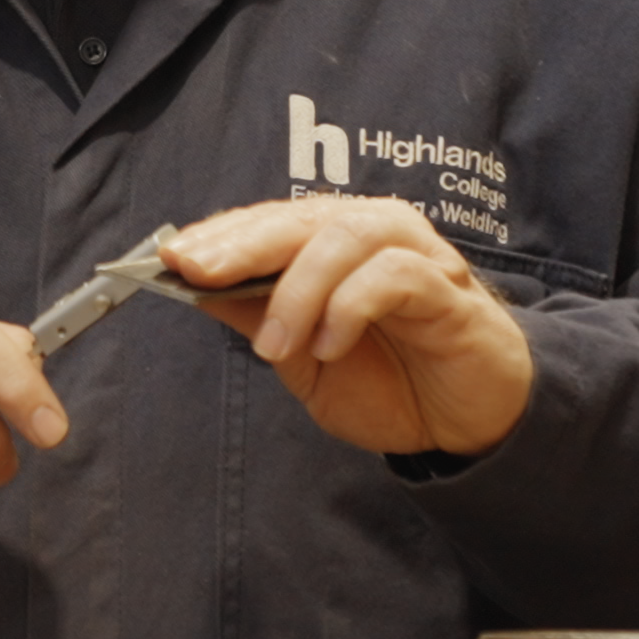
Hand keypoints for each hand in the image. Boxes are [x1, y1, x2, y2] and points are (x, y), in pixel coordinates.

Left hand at [160, 199, 532, 457]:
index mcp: (333, 242)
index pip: (267, 221)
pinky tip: (330, 346)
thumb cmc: (389, 380)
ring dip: (297, 291)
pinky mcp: (449, 290)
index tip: (170, 258)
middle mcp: (374, 233)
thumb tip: (195, 287)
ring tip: (275, 347)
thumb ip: (258, 317)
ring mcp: (416, 255)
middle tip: (196, 274)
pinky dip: (349, 307)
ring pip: (343, 237)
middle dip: (240, 244)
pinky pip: (394, 275)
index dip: (218, 235)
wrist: (468, 420)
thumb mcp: (303, 358)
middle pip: (298, 218)